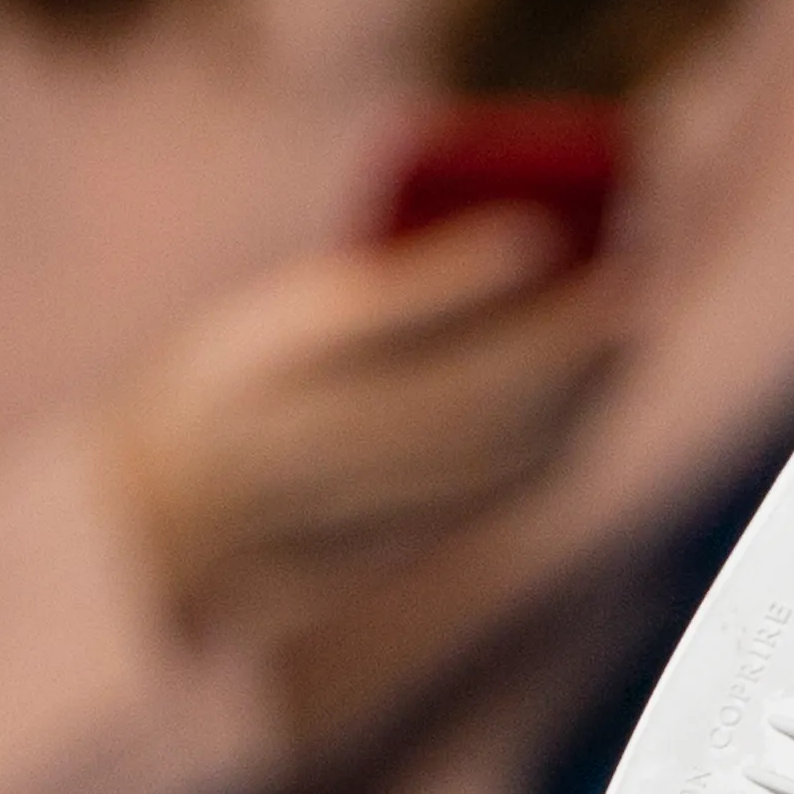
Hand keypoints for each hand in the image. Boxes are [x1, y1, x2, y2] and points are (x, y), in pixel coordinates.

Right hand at [102, 209, 628, 657]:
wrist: (155, 536)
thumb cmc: (231, 393)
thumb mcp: (282, 323)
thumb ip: (400, 290)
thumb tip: (535, 243)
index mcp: (258, 379)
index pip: (378, 324)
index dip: (470, 279)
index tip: (546, 228)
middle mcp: (299, 459)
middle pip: (463, 398)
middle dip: (562, 338)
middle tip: (639, 272)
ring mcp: (341, 522)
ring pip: (489, 459)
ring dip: (577, 391)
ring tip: (630, 322)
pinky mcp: (388, 565)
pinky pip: (492, 501)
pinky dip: (554, 441)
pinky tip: (590, 397)